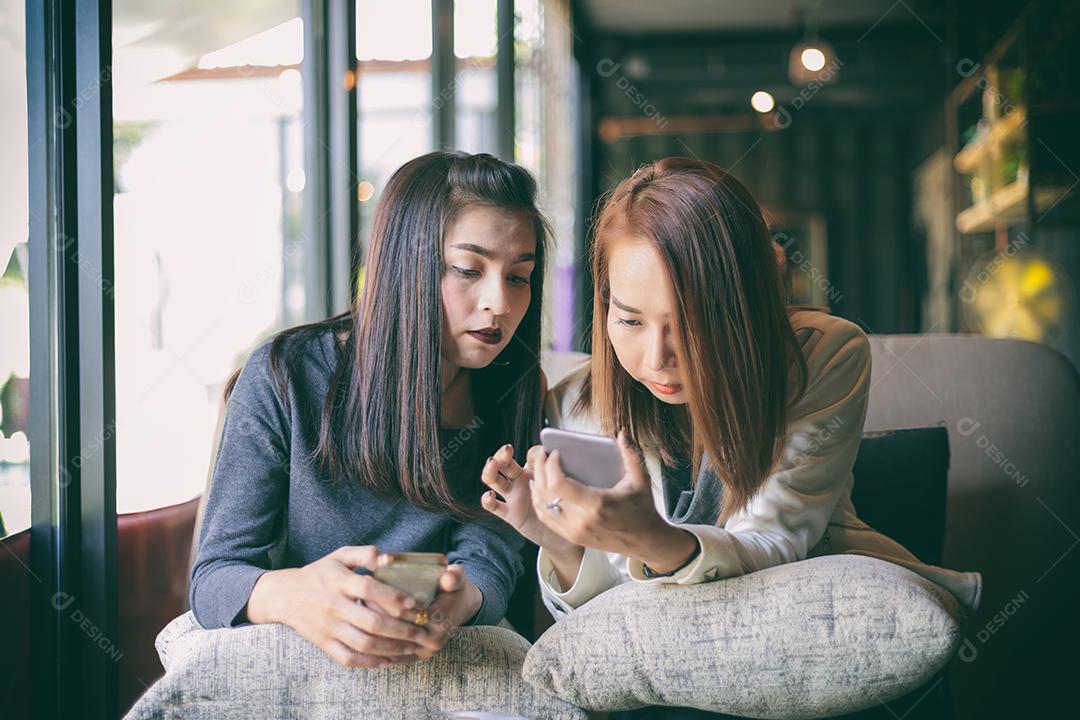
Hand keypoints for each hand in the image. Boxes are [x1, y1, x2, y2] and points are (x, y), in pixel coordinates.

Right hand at [246, 546, 443, 668]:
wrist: (285, 595)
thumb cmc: (319, 573)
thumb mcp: (339, 556)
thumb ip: (364, 553)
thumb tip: (387, 557)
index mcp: (338, 581)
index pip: (368, 589)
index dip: (392, 597)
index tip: (413, 604)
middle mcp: (333, 606)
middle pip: (370, 622)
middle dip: (401, 630)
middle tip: (422, 632)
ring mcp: (328, 627)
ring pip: (363, 644)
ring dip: (391, 649)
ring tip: (412, 648)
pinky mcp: (324, 644)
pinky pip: (348, 658)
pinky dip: (370, 663)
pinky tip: (388, 661)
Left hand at [367, 564, 482, 660]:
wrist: (460, 607)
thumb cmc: (454, 589)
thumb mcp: (457, 579)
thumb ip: (454, 576)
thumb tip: (447, 579)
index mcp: (440, 622)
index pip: (406, 615)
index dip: (385, 603)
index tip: (368, 591)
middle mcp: (432, 642)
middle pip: (394, 630)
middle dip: (375, 616)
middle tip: (358, 601)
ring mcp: (423, 652)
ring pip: (390, 645)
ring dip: (372, 632)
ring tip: (356, 615)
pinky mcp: (415, 657)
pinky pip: (391, 656)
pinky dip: (377, 646)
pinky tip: (361, 634)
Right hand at [480, 443, 580, 556]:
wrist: (561, 533)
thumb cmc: (564, 507)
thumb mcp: (567, 488)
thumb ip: (569, 476)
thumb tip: (577, 461)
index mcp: (536, 469)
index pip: (532, 455)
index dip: (536, 453)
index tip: (547, 453)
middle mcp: (521, 480)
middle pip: (506, 462)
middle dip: (503, 454)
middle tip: (507, 450)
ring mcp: (513, 495)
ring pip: (494, 479)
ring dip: (491, 470)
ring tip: (493, 464)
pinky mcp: (508, 512)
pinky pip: (494, 506)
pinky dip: (488, 500)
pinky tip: (490, 496)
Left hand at [530, 430, 697, 571]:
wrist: (645, 541)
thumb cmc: (642, 508)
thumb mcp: (641, 479)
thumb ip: (631, 453)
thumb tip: (622, 433)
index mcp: (596, 504)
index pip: (558, 483)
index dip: (550, 465)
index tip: (555, 452)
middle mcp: (581, 520)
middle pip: (545, 492)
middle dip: (539, 469)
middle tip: (542, 454)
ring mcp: (574, 531)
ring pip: (541, 506)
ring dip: (537, 485)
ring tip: (539, 468)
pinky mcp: (572, 537)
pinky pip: (546, 518)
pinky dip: (540, 502)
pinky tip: (542, 488)